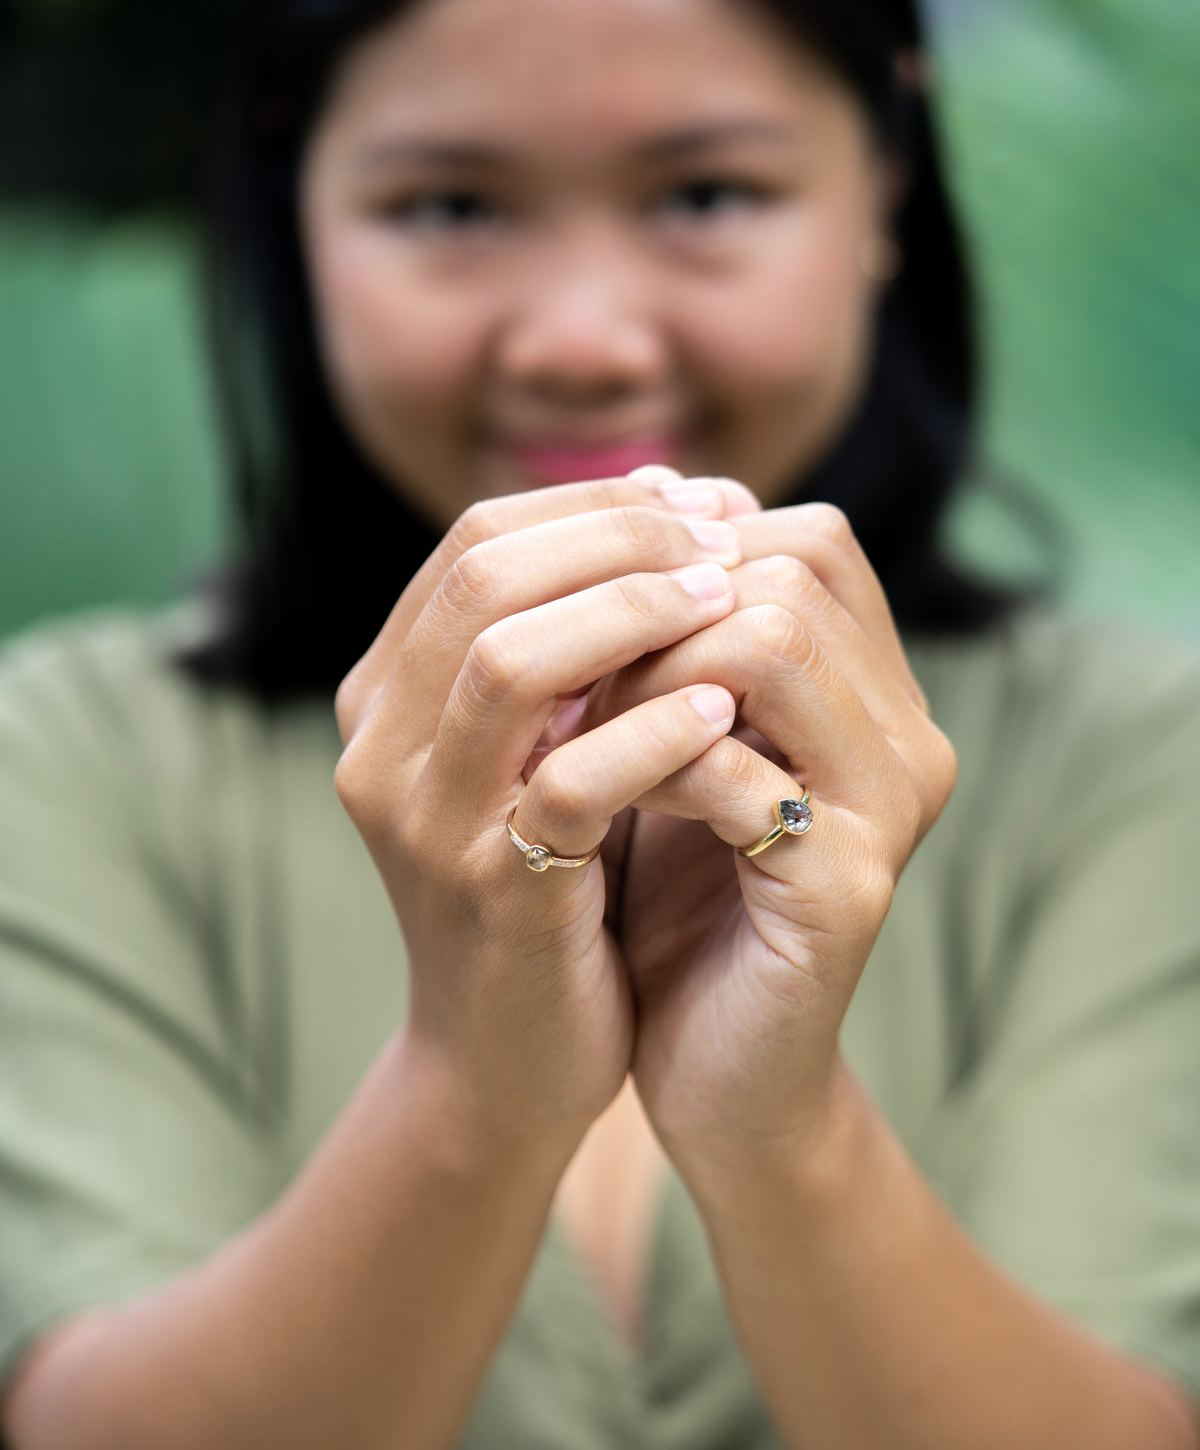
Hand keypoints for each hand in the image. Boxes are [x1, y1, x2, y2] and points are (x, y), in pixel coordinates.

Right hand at [332, 476, 755, 1151]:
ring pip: (509, 660)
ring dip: (634, 611)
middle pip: (486, 577)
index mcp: (386, 692)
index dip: (593, 503)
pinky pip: (567, 782)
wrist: (506, 1061)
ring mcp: (425, 820)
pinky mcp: (490, 892)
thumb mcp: (539, 750)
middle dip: (618, 537)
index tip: (695, 499)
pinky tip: (720, 708)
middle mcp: (381, 743)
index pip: (476, 539)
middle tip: (724, 535)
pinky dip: (650, 732)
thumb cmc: (547, 885)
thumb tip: (680, 508)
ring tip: (730, 598)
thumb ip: (574, 648)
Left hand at [587, 502, 956, 1170]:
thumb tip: (632, 492)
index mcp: (872, 690)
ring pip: (769, 642)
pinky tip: (592, 812)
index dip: (680, 551)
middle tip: (572, 681)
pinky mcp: (849, 887)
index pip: (804, 535)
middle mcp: (905, 733)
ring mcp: (890, 807)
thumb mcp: (668, 741)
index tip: (587, 613)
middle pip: (791, 565)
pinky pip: (740, 772)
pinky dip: (644, 771)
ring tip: (575, 739)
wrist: (711, 1069)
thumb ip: (672, 636)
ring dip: (642, 677)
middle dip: (653, 606)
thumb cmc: (673, 895)